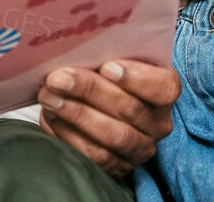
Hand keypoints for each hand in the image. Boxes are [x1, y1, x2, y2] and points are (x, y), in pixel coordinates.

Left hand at [37, 59, 179, 177]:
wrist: (101, 103)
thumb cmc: (108, 72)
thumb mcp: (116, 57)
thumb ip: (106, 52)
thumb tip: (77, 45)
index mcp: (165, 90)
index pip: (163, 87)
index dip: (136, 78)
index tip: (107, 67)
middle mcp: (158, 123)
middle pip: (128, 109)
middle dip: (89, 91)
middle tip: (57, 78)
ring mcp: (139, 148)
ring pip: (111, 135)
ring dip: (75, 114)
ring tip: (48, 97)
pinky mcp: (117, 166)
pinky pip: (94, 155)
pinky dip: (68, 134)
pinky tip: (51, 116)